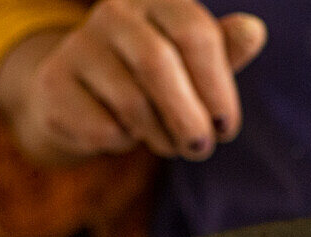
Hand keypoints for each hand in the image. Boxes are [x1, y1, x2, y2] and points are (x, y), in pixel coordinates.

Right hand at [0, 0, 267, 164]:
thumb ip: (223, 49)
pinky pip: (102, 127)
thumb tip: (255, 31)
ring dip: (160, 136)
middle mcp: (114, 12)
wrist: (77, 95)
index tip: (227, 128)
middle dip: (188, 117)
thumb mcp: (191, 64)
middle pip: (158, 65)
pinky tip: (124, 135)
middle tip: (202, 149)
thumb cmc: (149, 79)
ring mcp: (79, 45)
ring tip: (169, 144)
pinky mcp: (55, 83)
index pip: (195, 33)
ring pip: (131, 102)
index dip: (218, 87)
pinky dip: (123, 142)